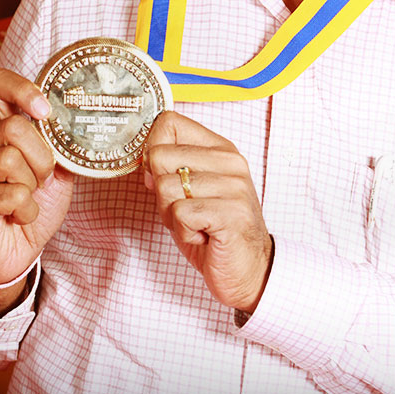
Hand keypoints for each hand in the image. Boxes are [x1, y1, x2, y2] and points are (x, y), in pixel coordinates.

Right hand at [0, 68, 73, 309]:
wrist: (16, 251)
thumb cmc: (36, 204)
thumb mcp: (58, 169)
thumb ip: (63, 145)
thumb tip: (84, 122)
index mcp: (0, 126)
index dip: (21, 89)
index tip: (44, 110)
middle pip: (15, 127)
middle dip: (42, 157)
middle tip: (42, 178)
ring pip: (11, 160)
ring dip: (34, 186)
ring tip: (28, 197)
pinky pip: (13, 194)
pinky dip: (27, 210)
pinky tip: (19, 215)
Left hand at [143, 112, 272, 313]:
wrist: (250, 269)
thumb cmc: (215, 231)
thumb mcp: (190, 193)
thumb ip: (169, 172)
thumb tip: (144, 160)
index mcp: (220, 149)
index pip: (169, 123)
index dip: (152, 150)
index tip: (162, 175)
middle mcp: (230, 162)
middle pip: (159, 156)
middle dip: (160, 192)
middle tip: (184, 211)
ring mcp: (233, 186)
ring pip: (165, 188)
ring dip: (172, 216)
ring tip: (196, 225)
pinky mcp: (231, 213)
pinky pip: (180, 213)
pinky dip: (183, 232)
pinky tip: (202, 236)